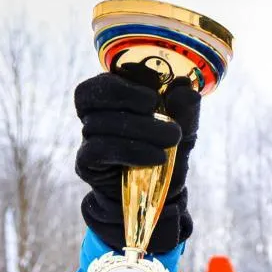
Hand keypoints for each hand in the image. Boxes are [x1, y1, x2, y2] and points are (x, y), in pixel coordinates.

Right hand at [74, 63, 200, 253]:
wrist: (159, 196)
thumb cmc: (168, 153)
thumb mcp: (184, 130)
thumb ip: (185, 108)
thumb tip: (185, 87)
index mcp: (114, 100)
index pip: (106, 78)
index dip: (126, 75)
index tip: (155, 82)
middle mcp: (95, 116)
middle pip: (93, 95)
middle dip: (124, 94)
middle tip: (154, 103)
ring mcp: (88, 139)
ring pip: (100, 124)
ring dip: (140, 128)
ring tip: (171, 138)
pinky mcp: (86, 163)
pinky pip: (98, 149)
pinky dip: (131, 150)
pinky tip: (157, 157)